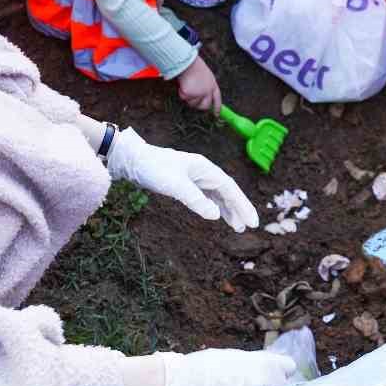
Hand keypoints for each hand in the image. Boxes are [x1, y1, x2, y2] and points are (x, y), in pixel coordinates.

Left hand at [106, 126, 258, 230]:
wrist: (132, 159)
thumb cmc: (152, 169)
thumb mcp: (174, 186)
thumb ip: (195, 200)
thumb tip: (216, 216)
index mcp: (205, 169)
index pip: (230, 189)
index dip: (243, 205)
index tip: (252, 222)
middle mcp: (203, 172)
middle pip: (227, 192)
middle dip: (239, 208)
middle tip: (249, 226)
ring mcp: (195, 177)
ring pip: (218, 195)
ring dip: (228, 210)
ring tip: (238, 226)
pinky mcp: (185, 182)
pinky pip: (207, 196)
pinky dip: (215, 206)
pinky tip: (217, 215)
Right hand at [174, 55, 221, 113]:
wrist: (188, 63)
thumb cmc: (195, 67)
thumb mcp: (206, 77)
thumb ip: (206, 87)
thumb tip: (205, 98)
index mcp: (213, 85)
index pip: (217, 99)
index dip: (217, 108)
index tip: (216, 114)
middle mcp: (208, 91)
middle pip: (205, 106)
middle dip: (199, 105)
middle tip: (193, 99)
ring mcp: (199, 93)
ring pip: (193, 103)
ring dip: (189, 98)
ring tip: (188, 85)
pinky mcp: (190, 94)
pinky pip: (184, 98)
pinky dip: (182, 93)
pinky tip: (184, 84)